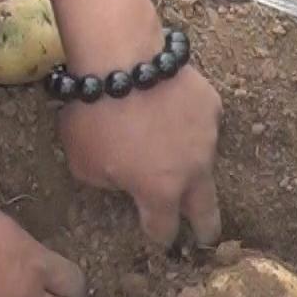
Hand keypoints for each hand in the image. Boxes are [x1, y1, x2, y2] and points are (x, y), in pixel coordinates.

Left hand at [58, 62, 222, 247]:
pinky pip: (203, 124)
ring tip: (172, 151)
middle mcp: (193, 170)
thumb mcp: (84, 162)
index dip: (159, 236)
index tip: (158, 237)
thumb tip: (121, 179)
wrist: (124, 58)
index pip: (164, 229)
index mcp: (160, 192)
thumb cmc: (96, 115)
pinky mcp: (212, 106)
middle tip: (207, 238)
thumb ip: (108, 183)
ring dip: (191, 164)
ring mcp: (208, 137)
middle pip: (206, 212)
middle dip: (206, 229)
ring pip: (204, 162)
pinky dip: (190, 125)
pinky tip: (171, 111)